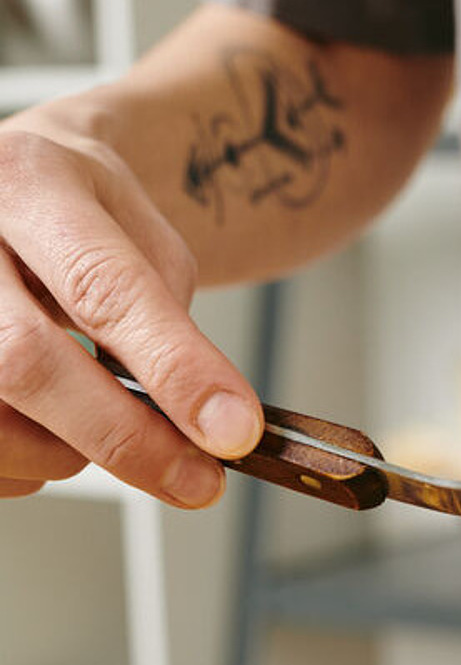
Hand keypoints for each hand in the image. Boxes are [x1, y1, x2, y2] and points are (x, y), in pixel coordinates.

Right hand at [0, 122, 262, 505]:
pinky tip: (53, 428)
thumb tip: (199, 416)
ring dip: (70, 453)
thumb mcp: (133, 222)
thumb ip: (165, 307)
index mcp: (29, 183)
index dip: (172, 369)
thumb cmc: (70, 208)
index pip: (101, 288)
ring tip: (111, 428)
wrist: (3, 189)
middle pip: (27, 363)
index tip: (233, 431)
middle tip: (198, 481)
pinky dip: (32, 464)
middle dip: (127, 439)